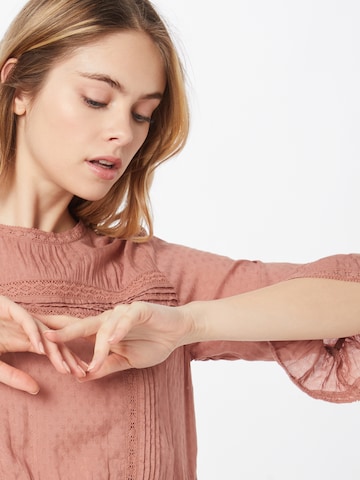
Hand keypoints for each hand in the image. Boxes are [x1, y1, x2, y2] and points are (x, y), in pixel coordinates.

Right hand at [0, 296, 86, 393]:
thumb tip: (37, 390)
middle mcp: (26, 327)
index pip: (52, 351)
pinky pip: (24, 319)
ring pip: (43, 331)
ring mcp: (18, 316)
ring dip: (55, 349)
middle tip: (83, 372)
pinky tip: (41, 348)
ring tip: (65, 367)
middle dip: (69, 356)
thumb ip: (14, 377)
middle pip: (53, 340)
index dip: (67, 361)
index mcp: (25, 339)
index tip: (81, 377)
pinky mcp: (7, 306)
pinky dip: (33, 332)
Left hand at [44, 302, 191, 380]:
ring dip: (100, 346)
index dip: (61, 336)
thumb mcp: (126, 361)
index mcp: (104, 330)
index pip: (79, 332)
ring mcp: (124, 313)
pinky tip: (114, 339)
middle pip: (84, 324)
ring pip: (106, 327)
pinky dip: (120, 329)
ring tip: (95, 362)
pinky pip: (127, 319)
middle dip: (65, 331)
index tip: (39, 341)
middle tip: (46, 337)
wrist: (177, 332)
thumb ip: (106, 366)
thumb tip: (82, 377)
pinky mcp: (140, 310)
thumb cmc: (152, 343)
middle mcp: (110, 319)